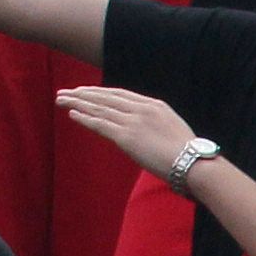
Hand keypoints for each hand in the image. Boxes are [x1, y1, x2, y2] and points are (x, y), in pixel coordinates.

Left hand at [59, 84, 199, 179]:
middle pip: (105, 97)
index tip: (86, 91)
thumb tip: (146, 130)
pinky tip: (72, 114)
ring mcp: (133, 121)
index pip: (120, 94)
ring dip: (77, 103)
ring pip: (99, 108)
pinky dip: (85, 118)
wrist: (194, 164)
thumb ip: (156, 124)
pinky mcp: (126, 136)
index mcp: (154, 105)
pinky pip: (100, 124)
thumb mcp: (173, 129)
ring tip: (61, 100)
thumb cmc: (188, 154)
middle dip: (83, 94)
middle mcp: (141, 109)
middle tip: (66, 92)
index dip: (100, 92)